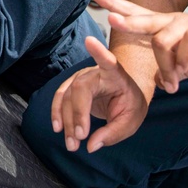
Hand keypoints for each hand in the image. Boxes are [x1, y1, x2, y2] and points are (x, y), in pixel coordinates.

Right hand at [51, 36, 148, 152]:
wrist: (124, 98)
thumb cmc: (130, 105)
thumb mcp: (130, 121)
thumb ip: (113, 133)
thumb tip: (91, 146)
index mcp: (116, 74)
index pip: (108, 61)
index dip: (99, 51)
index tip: (90, 41)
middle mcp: (95, 72)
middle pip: (80, 88)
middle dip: (77, 113)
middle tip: (80, 138)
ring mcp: (81, 78)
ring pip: (68, 96)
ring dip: (66, 120)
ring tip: (72, 144)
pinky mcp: (71, 87)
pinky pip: (60, 99)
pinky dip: (57, 114)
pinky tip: (58, 128)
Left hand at [94, 0, 187, 93]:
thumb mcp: (182, 66)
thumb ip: (167, 70)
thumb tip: (157, 83)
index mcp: (162, 25)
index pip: (133, 9)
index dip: (113, 1)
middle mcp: (172, 20)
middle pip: (143, 17)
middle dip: (125, 20)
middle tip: (110, 20)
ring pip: (162, 39)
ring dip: (164, 66)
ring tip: (171, 84)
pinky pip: (186, 44)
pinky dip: (182, 62)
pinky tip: (184, 73)